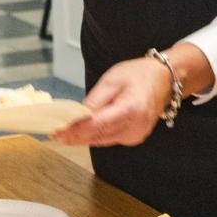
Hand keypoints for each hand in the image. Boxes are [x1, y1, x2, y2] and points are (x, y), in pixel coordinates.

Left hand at [52, 57, 167, 147]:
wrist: (164, 80)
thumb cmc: (140, 75)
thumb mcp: (112, 79)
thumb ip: (94, 100)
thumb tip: (77, 115)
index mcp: (131, 109)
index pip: (97, 125)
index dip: (76, 130)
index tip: (58, 130)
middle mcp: (135, 127)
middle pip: (98, 136)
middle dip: (74, 136)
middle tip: (53, 135)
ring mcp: (136, 135)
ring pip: (102, 140)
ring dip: (81, 139)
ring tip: (61, 135)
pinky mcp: (134, 138)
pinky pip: (108, 139)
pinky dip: (94, 137)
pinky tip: (80, 134)